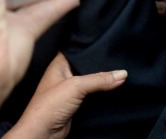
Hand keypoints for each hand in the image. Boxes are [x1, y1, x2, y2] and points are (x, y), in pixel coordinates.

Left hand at [5, 54, 126, 138]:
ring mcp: (70, 89)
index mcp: (58, 64)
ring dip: (102, 78)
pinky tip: (114, 87)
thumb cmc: (48, 106)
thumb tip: (122, 73)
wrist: (43, 132)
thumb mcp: (76, 86)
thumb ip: (99, 79)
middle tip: (117, 53)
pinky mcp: (76, 103)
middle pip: (85, 64)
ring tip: (120, 68)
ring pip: (90, 79)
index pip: (75, 48)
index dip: (89, 43)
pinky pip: (92, 94)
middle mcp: (63, 74)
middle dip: (99, 61)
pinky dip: (102, 91)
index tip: (105, 37)